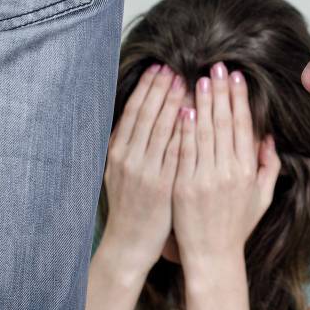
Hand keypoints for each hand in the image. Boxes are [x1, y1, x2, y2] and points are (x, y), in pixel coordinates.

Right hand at [102, 63, 185, 273]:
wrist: (128, 244)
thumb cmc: (130, 207)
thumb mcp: (118, 173)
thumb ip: (128, 145)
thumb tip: (138, 116)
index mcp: (117, 152)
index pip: (134, 111)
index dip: (147, 88)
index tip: (160, 68)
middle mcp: (127, 158)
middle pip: (147, 114)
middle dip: (162, 88)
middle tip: (177, 66)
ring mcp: (144, 171)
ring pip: (161, 129)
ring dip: (174, 102)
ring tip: (189, 81)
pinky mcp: (161, 185)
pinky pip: (174, 152)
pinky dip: (183, 131)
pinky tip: (192, 114)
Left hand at [171, 62, 280, 267]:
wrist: (213, 256)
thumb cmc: (237, 226)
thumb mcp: (262, 197)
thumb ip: (268, 166)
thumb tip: (268, 137)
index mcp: (248, 171)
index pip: (244, 127)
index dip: (240, 100)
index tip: (236, 77)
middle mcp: (229, 172)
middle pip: (225, 123)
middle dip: (222, 92)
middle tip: (218, 66)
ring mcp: (206, 179)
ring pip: (205, 133)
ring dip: (203, 103)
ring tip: (201, 78)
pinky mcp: (185, 186)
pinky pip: (185, 152)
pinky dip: (185, 129)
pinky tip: (184, 108)